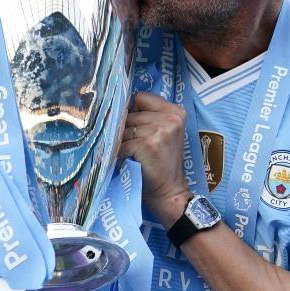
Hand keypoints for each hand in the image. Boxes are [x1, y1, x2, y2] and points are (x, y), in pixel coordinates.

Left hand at [119, 92, 190, 225]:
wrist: (168, 192)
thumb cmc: (160, 163)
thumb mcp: (162, 133)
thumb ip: (146, 116)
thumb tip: (113, 108)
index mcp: (175, 111)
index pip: (140, 97)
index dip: (132, 112)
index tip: (136, 129)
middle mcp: (171, 118)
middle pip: (129, 114)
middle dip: (126, 131)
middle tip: (136, 148)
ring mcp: (160, 131)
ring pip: (123, 130)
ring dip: (122, 144)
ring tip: (134, 156)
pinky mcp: (147, 145)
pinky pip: (120, 145)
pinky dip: (119, 155)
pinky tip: (130, 162)